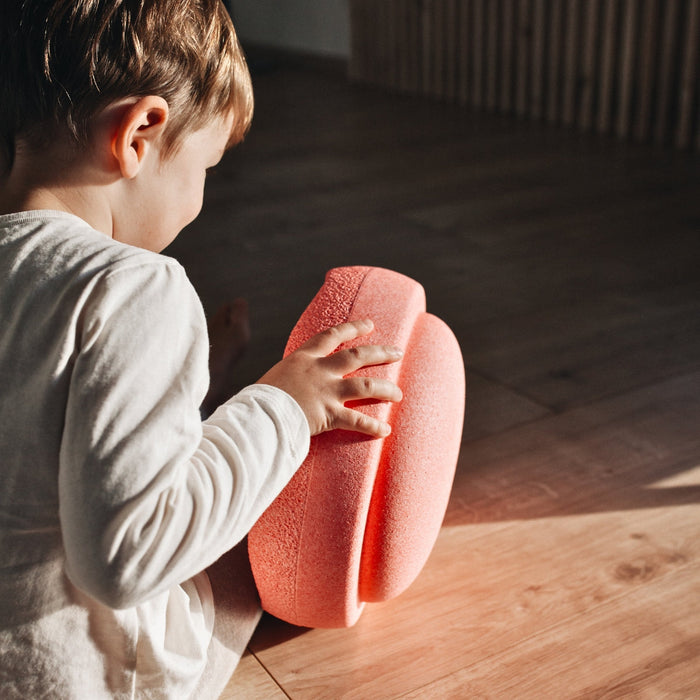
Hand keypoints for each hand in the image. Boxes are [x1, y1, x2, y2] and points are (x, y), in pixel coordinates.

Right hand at [257, 319, 402, 436]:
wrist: (257, 416)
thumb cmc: (258, 401)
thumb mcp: (274, 379)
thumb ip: (290, 379)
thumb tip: (291, 385)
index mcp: (303, 358)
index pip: (331, 336)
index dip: (352, 328)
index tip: (369, 324)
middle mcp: (319, 371)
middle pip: (357, 356)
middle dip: (380, 353)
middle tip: (397, 352)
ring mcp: (326, 392)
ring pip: (365, 385)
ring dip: (386, 389)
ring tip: (399, 394)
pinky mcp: (329, 414)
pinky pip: (357, 420)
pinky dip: (372, 426)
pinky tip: (385, 429)